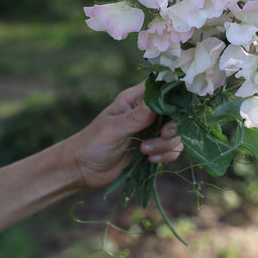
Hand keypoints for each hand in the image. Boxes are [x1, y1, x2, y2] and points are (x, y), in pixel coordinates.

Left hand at [63, 83, 182, 189]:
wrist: (83, 170)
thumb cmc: (92, 143)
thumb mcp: (113, 129)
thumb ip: (136, 117)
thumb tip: (155, 103)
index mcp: (135, 99)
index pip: (161, 87)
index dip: (173, 95)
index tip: (174, 110)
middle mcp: (146, 112)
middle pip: (175, 112)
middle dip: (173, 126)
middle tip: (162, 135)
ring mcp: (151, 130)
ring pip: (175, 133)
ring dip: (166, 144)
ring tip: (145, 151)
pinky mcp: (153, 147)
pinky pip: (171, 148)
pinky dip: (165, 155)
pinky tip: (150, 160)